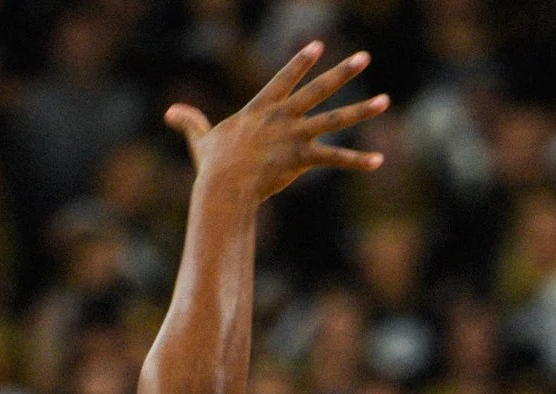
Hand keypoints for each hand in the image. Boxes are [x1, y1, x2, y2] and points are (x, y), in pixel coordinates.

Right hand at [164, 43, 388, 207]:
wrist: (224, 185)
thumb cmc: (213, 166)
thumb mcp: (202, 140)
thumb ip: (192, 123)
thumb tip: (170, 113)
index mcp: (262, 109)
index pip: (285, 78)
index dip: (301, 62)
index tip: (317, 46)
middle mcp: (283, 116)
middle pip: (319, 88)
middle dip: (344, 72)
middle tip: (365, 57)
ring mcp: (295, 135)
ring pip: (335, 118)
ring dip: (362, 110)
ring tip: (385, 100)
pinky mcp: (303, 158)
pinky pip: (336, 158)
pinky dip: (357, 160)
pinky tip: (378, 160)